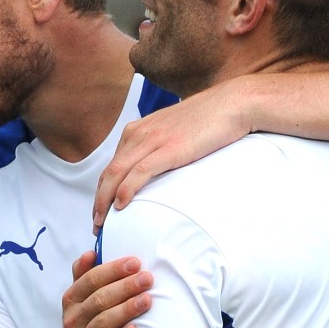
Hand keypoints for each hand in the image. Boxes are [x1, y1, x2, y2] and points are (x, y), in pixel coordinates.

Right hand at [59, 251, 152, 327]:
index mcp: (71, 300)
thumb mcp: (78, 303)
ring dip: (126, 310)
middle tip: (148, 278)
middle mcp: (73, 320)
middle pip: (99, 299)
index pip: (91, 279)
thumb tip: (90, 252)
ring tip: (148, 300)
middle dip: (125, 287)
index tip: (136, 262)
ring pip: (103, 322)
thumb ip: (83, 277)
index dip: (113, 269)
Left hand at [93, 82, 249, 230]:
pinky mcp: (169, 148)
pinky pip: (139, 172)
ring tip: (101, 223)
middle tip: (96, 224)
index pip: (112, 165)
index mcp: (138, 129)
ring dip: (105, 201)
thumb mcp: (174, 132)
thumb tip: (157, 170)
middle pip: (109, 172)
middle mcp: (139, 133)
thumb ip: (160, 147)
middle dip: (99, 200)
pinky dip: (126, 190)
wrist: (232, 103)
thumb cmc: (208, 119)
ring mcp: (153, 139)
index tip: (101, 211)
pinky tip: (120, 206)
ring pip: (117, 173)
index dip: (102, 190)